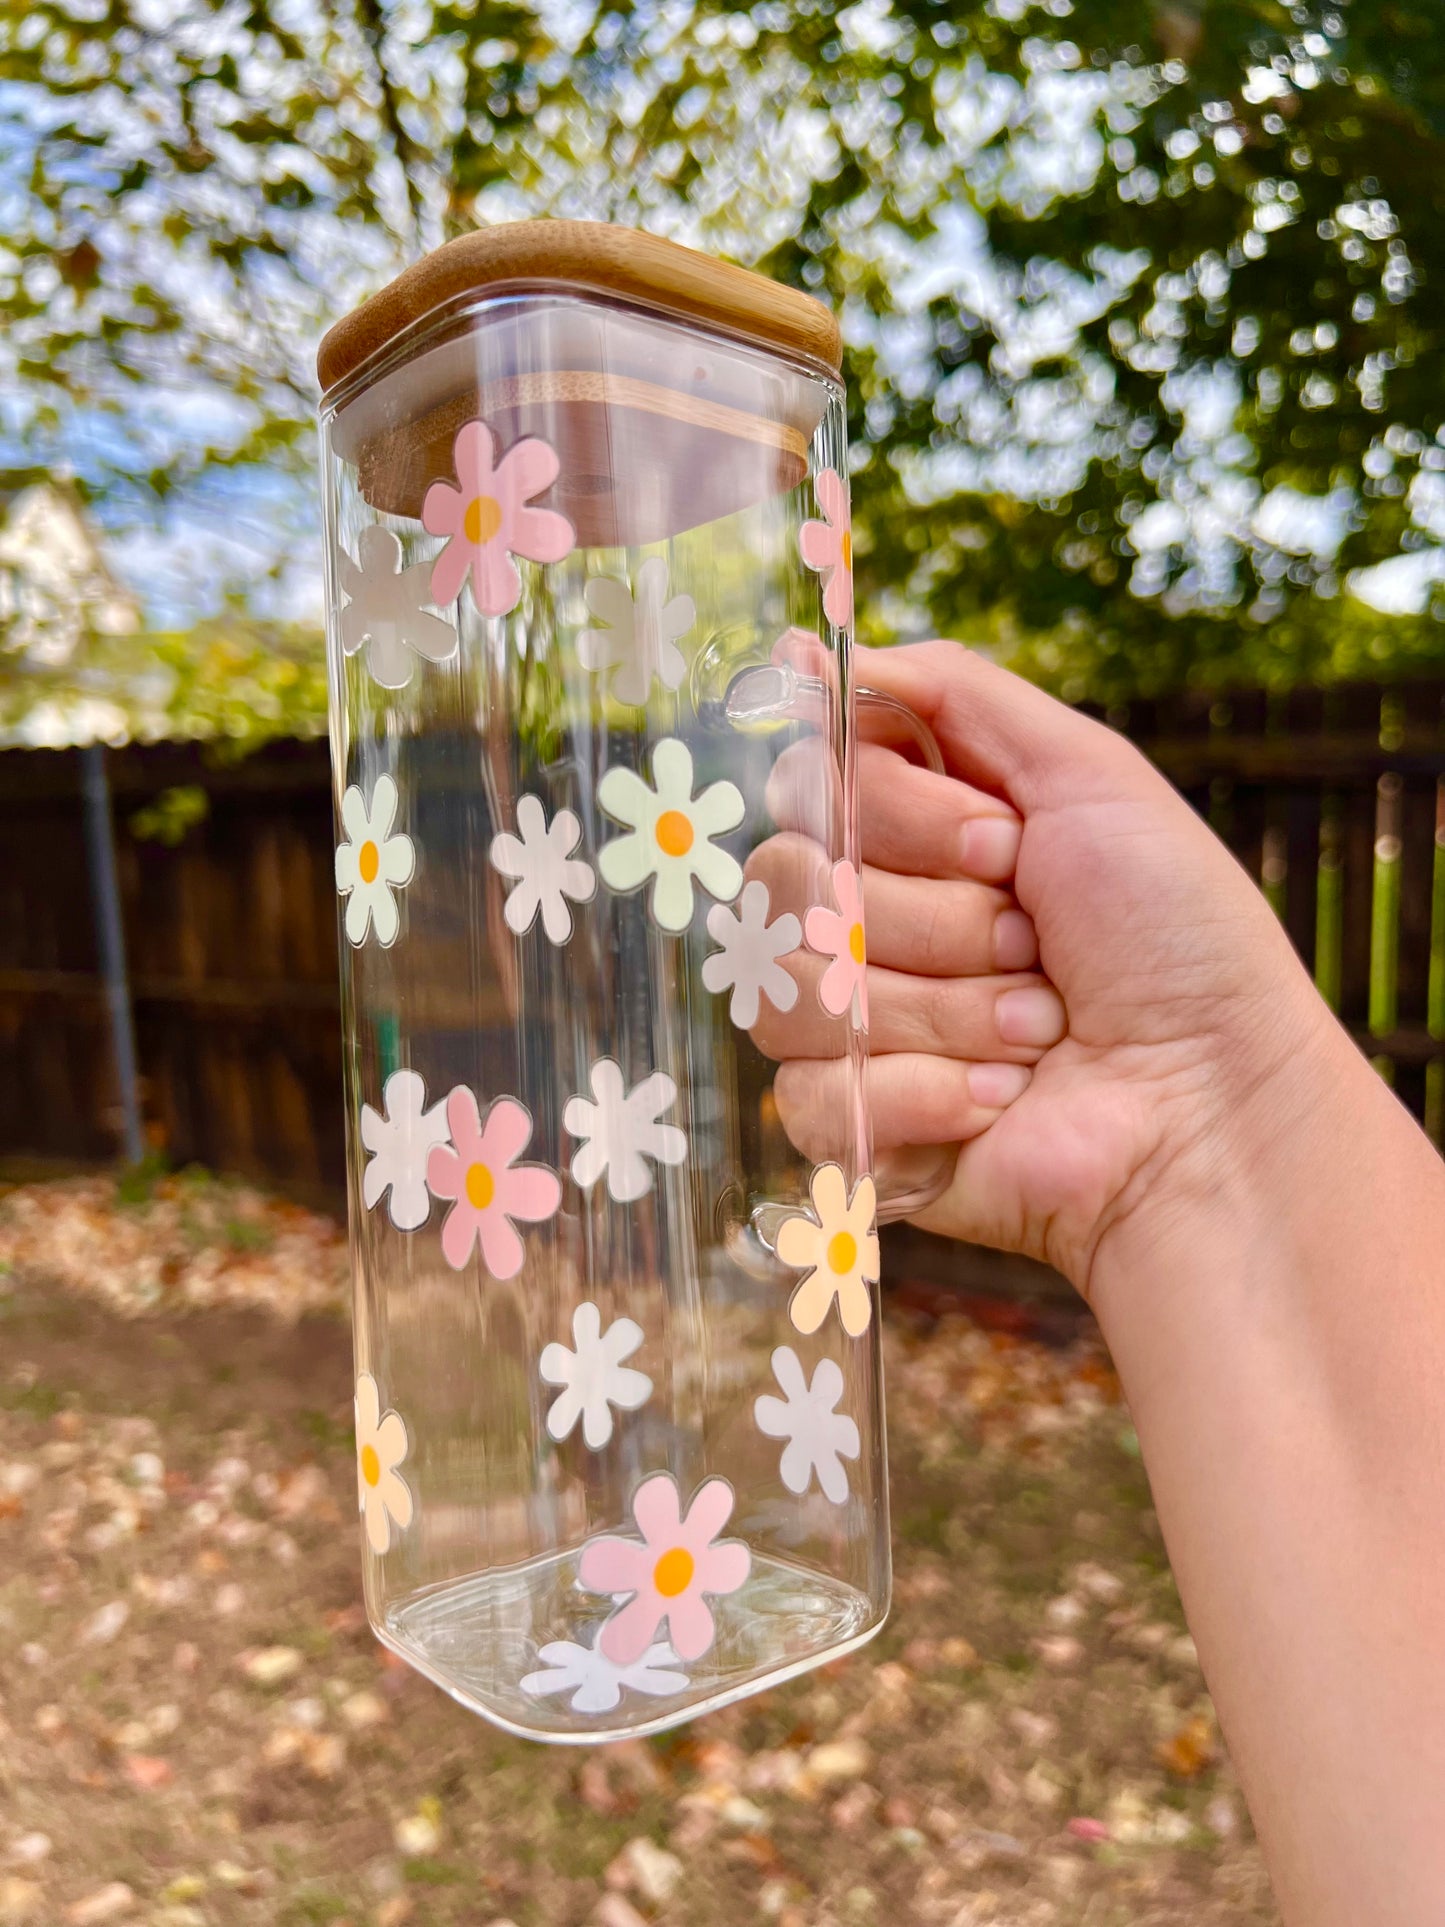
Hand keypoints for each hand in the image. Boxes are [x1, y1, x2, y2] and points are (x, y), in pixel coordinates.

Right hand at [767, 639, 1330, 1296]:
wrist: (1214, 1105)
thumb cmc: (1175, 938)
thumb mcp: (1086, 772)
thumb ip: (948, 691)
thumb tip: (802, 652)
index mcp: (909, 837)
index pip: (807, 787)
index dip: (897, 814)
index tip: (1003, 844)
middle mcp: (866, 922)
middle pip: (791, 884)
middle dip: (936, 919)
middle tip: (1032, 943)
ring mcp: (853, 1028)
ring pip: (797, 990)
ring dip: (943, 1009)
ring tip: (1037, 1030)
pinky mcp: (854, 1129)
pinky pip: (810, 1096)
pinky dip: (924, 1094)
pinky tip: (1000, 1097)